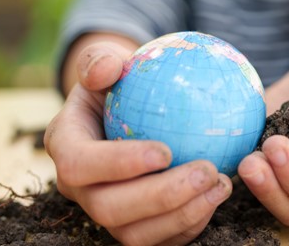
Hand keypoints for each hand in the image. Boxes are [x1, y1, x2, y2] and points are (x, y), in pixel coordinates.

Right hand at [44, 43, 231, 245]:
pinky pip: (161, 239)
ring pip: (135, 234)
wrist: (128, 110)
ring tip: (221, 184)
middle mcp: (81, 188)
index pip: (81, 165)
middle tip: (206, 170)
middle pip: (109, 210)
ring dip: (182, 214)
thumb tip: (109, 67)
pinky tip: (218, 196)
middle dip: (160, 197)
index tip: (165, 151)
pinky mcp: (136, 226)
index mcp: (67, 147)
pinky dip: (191, 225)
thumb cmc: (120, 81)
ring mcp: (107, 212)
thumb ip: (101, 60)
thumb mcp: (107, 61)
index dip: (119, 164)